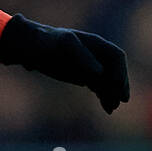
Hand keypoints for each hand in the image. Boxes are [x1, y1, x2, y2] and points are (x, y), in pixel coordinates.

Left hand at [0, 14, 129, 113]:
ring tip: (111, 108)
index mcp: (96, 44)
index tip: (116, 86)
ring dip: (112, 94)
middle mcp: (96, 55)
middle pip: (116, 71)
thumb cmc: (47, 42)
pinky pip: (99, 88)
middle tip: (119, 101)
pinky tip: (107, 108)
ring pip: (108, 82)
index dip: (120, 71)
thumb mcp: (64, 44)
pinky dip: (104, 97)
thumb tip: (100, 72)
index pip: (116, 57)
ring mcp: (90, 67)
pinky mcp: (83, 77)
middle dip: (119, 86)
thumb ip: (82, 56)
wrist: (32, 48)